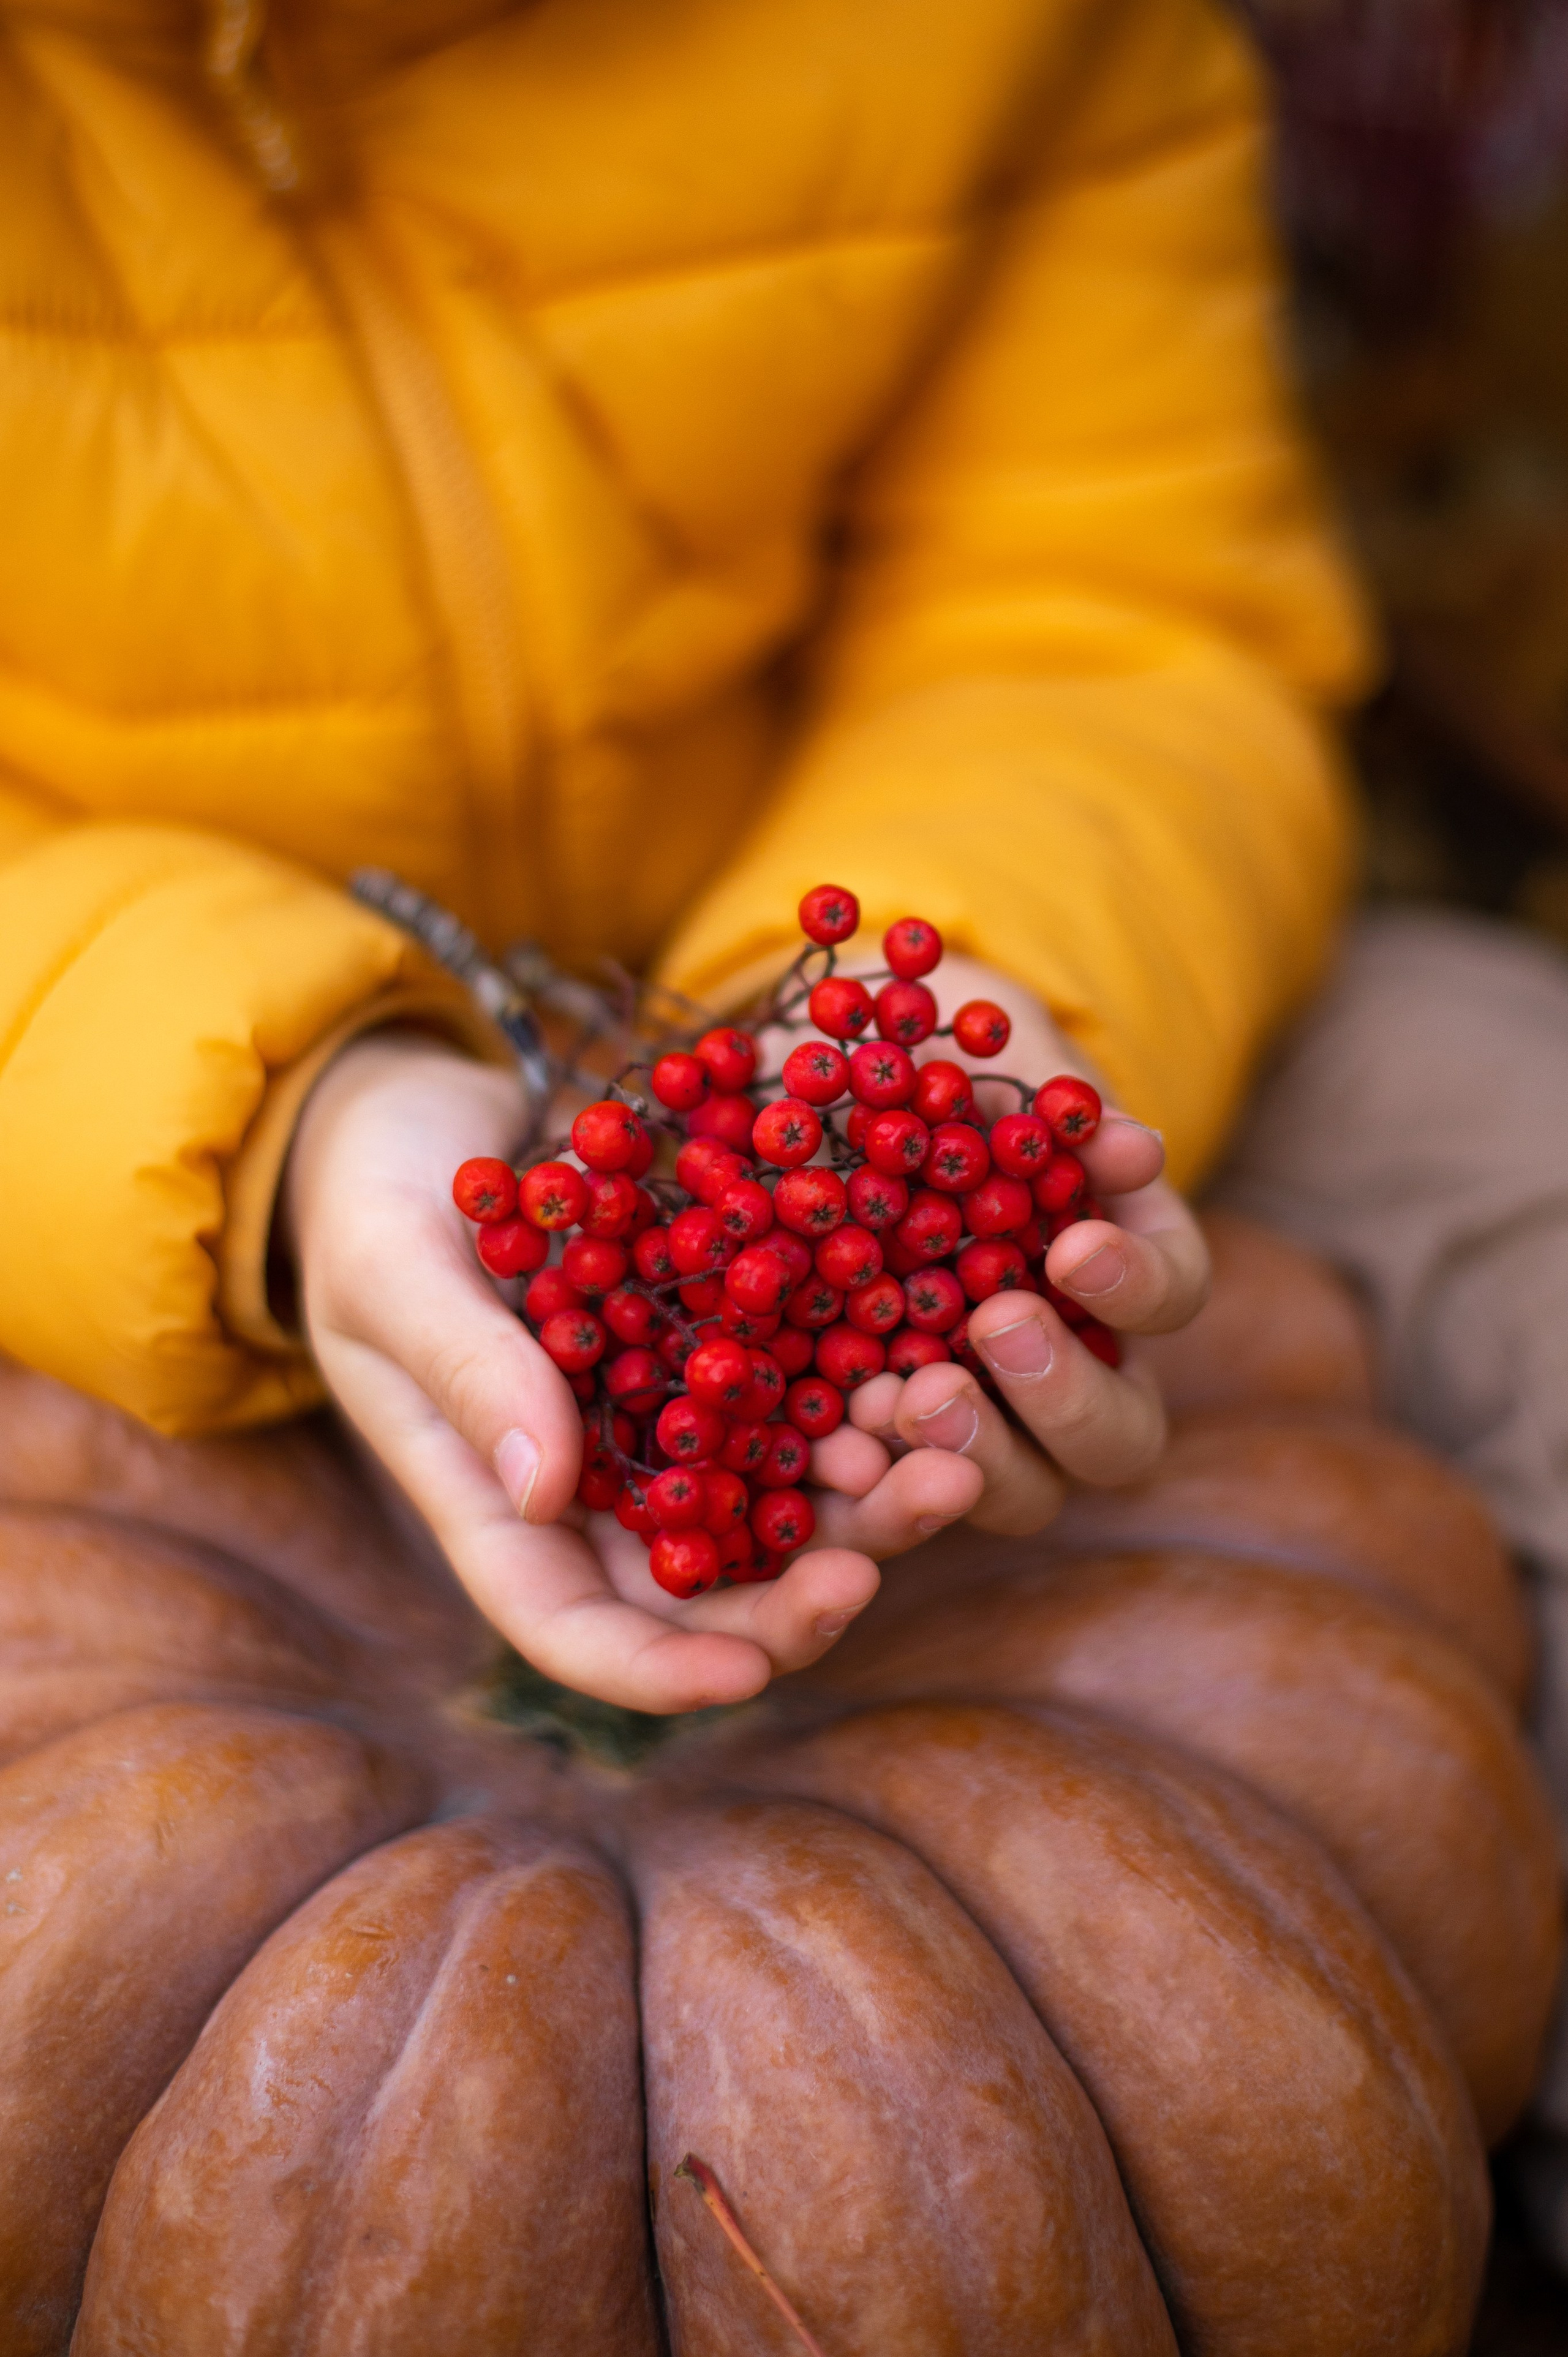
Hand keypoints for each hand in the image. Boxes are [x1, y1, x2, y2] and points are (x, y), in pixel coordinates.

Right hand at [282, 1035, 879, 1714]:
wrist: (419, 1111)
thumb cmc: (370, 1197)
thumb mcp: (395, 1272)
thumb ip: (465, 1372)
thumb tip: (542, 1493)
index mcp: (497, 1504)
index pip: (577, 1630)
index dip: (662, 1672)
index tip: (751, 1670)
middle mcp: (594, 1489)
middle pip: (711, 1589)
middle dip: (816, 1584)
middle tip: (917, 1518)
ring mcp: (662, 1420)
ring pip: (780, 1503)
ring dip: (871, 1497)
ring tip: (953, 1450)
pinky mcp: (715, 1346)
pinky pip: (801, 1395)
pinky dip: (864, 1397)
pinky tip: (930, 1368)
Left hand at [782, 956, 1209, 1545]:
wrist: (831, 1115)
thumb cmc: (937, 1084)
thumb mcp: (986, 1067)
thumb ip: (1050, 1102)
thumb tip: (1131, 1146)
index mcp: (1119, 1272)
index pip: (1170, 1296)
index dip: (1135, 1283)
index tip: (1072, 1247)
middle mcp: (1075, 1370)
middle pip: (1121, 1436)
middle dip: (1065, 1397)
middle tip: (994, 1328)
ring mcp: (990, 1427)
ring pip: (1026, 1493)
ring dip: (975, 1457)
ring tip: (902, 1399)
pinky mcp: (896, 1454)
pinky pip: (902, 1497)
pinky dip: (875, 1481)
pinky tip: (831, 1449)